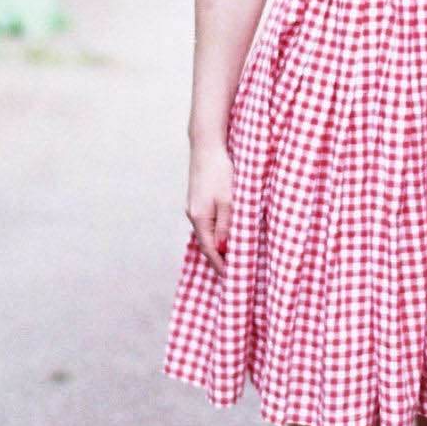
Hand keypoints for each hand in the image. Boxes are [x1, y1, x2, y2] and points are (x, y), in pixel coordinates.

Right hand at [186, 141, 232, 277]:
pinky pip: (206, 223)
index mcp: (200, 218)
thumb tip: (223, 248)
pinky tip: (224, 234)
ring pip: (206, 233)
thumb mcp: (228, 200)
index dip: (220, 265)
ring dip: (217, 245)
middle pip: (206, 243)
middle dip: (218, 258)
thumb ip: (226, 225)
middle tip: (233, 272)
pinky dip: (215, 233)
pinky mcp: (197, 200)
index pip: (210, 249)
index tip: (230, 278)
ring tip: (231, 256)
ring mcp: (193, 207)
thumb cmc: (219, 172)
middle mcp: (193, 215)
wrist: (206, 147)